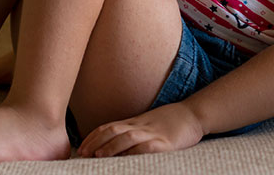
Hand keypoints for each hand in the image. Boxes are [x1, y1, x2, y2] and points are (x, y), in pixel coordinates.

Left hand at [77, 102, 204, 157]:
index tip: (81, 148)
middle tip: (83, 154)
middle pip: (113, 130)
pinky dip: (137, 152)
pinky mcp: (166, 143)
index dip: (93, 137)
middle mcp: (140, 126)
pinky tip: (128, 158)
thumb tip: (111, 145)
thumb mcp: (146, 124)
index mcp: (134, 123)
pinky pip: (149, 147)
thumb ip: (131, 132)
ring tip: (98, 156)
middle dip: (96, 142)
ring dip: (111, 146)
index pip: (108, 127)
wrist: (192, 114)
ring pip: (128, 137)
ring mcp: (153, 134)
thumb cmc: (169, 122)